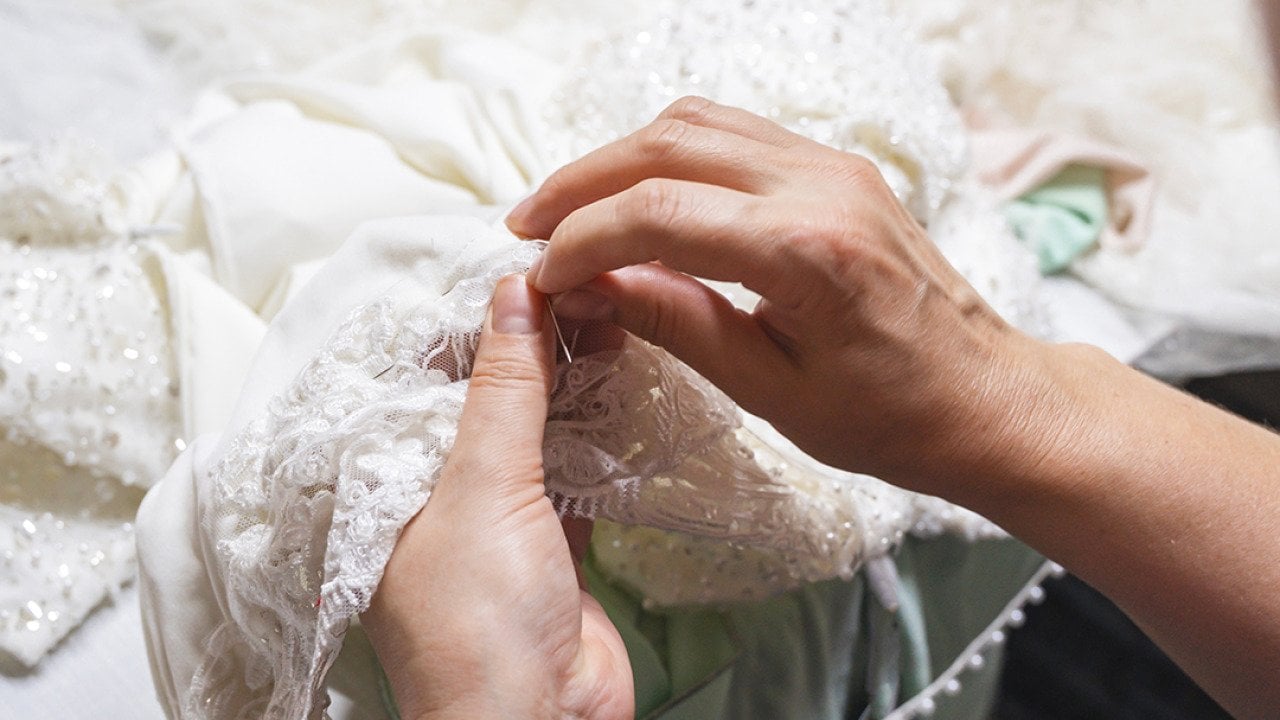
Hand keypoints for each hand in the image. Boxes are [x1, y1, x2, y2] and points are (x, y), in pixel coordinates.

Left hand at [362, 276, 632, 719]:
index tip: (518, 269)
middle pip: (482, 398)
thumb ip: (502, 390)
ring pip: (530, 430)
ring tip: (605, 317)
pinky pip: (570, 469)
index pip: (424, 377)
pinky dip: (593, 430)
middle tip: (577, 284)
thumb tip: (510, 297)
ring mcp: (496, 522)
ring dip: (566, 381)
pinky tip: (618, 383)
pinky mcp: (551, 544)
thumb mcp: (482, 487)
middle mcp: (436, 497)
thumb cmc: (475, 623)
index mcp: (389, 482)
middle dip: (528, 344)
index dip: (469, 321)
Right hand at [506, 96, 1056, 496]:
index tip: (541, 277)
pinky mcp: (837, 169)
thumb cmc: (891, 416)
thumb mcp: (771, 390)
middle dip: (583, 183)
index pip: (657, 214)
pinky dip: (670, 156)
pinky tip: (638, 196)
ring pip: (697, 124)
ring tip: (569, 209)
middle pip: (667, 146)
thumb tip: (593, 286)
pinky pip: (734, 135)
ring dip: (620, 159)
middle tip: (529, 228)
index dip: (582, 241)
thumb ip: (677, 323)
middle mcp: (821, 185)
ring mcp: (833, 166)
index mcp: (807, 250)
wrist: (987, 396)